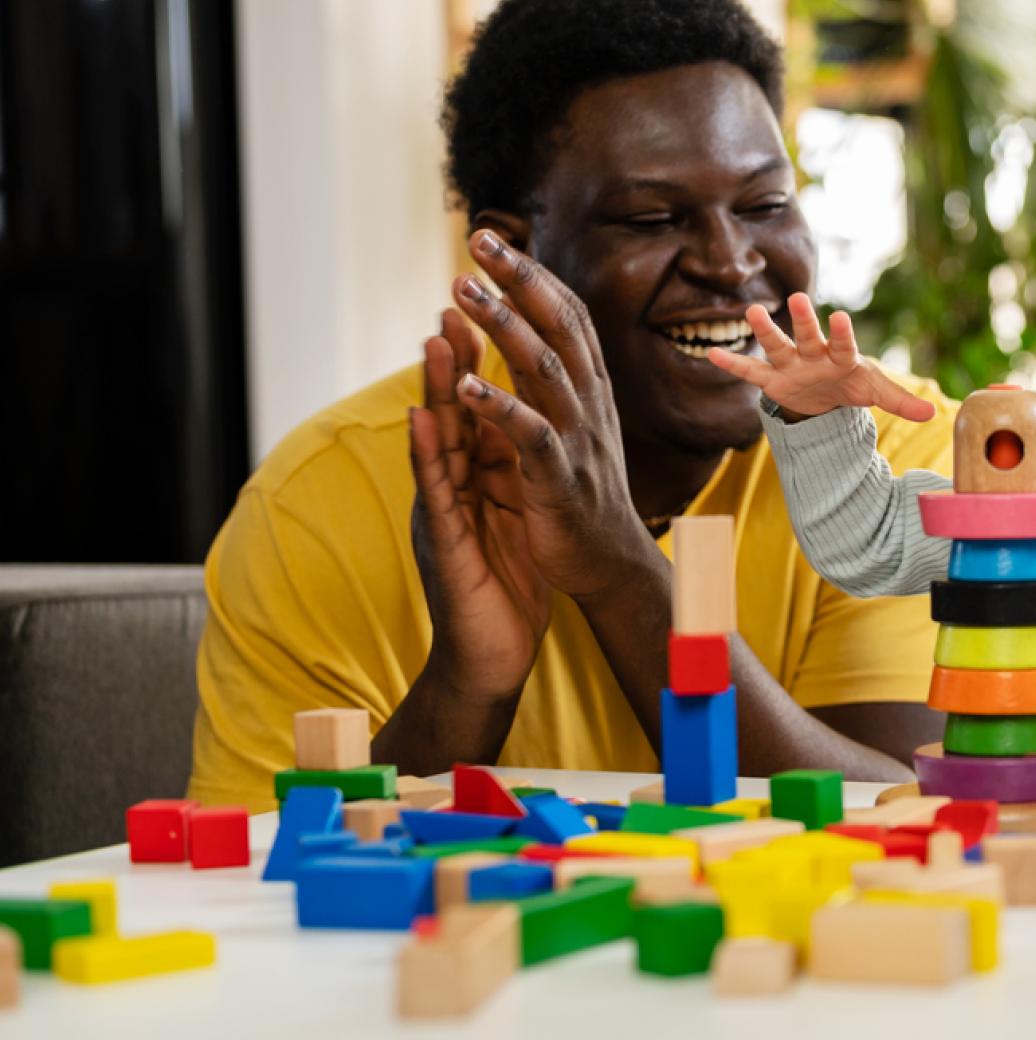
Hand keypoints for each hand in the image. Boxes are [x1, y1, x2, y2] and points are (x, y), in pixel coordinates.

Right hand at [407, 309, 551, 704]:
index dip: (482, 362)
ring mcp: (444, 512)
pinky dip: (428, 455)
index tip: (491, 308)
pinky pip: (435, 494)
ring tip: (432, 337)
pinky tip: (422, 420)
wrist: (491, 658)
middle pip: (452, 412)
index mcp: (476, 479)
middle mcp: (453, 488)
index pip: (477, 409)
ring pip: (436, 442)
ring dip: (432, 390)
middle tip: (456, 295)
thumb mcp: (513, 519)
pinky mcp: (444, 544)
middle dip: (454, 356)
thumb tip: (522, 432)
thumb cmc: (505, 589)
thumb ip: (510, 476)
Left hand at [447, 230, 660, 602]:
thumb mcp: (578, 424)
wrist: (612, 563)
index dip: (532, 274)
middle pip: (558, 326)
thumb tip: (532, 328)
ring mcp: (579, 439)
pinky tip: (464, 383)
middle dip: (519, 280)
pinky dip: (499, 406)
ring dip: (503, 326)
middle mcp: (590, 404)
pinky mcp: (560, 478)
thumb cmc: (584, 493)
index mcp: (591, 389)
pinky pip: (531, 434)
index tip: (494, 239)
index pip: (567, 315)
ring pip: (544, 369)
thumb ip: (557, 378)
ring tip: (463, 290)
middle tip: (479, 240)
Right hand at [704, 293, 936, 422]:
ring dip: (765, 331)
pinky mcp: (772, 380)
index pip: (844, 345)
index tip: (839, 317)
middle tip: (796, 298)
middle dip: (803, 321)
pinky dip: (732, 364)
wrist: (826, 394)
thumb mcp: (875, 392)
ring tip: (751, 312)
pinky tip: (711, 354)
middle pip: (808, 337)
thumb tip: (935, 414)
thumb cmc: (851, 384)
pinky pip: (750, 371)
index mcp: (841, 357)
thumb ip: (901, 401)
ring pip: (777, 346)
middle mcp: (814, 355)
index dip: (842, 334)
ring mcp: (791, 365)